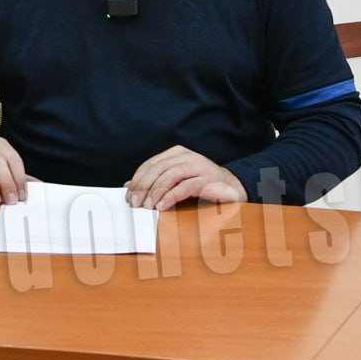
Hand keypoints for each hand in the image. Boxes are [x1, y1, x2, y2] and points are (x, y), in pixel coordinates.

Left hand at [125, 146, 247, 211]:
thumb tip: (129, 186)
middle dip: (143, 187)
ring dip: (156, 192)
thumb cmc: (200, 185)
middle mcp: (187, 156)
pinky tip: (163, 206)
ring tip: (148, 205)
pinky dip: (171, 196)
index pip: (151, 164)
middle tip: (135, 202)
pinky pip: (185, 187)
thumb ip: (155, 181)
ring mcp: (199, 166)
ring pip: (170, 175)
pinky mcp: (208, 180)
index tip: (128, 195)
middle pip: (158, 169)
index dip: (138, 179)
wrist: (231, 189)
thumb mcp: (176, 181)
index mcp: (176, 153)